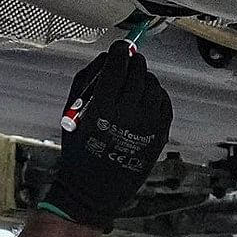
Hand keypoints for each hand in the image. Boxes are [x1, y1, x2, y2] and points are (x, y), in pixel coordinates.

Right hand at [33, 39, 171, 229]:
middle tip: (127, 63)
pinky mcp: (160, 134)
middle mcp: (128, 113)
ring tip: (133, 86)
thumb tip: (108, 57)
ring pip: (154, 84)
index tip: (121, 48)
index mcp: (103, 106)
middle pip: (139, 70)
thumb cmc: (80, 149)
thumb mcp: (73, 110)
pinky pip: (164, 102)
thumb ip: (89, 78)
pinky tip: (144, 101)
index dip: (121, 51)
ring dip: (144, 79)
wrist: (94, 188)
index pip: (119, 64)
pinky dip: (156, 96)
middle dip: (133, 62)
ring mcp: (148, 124)